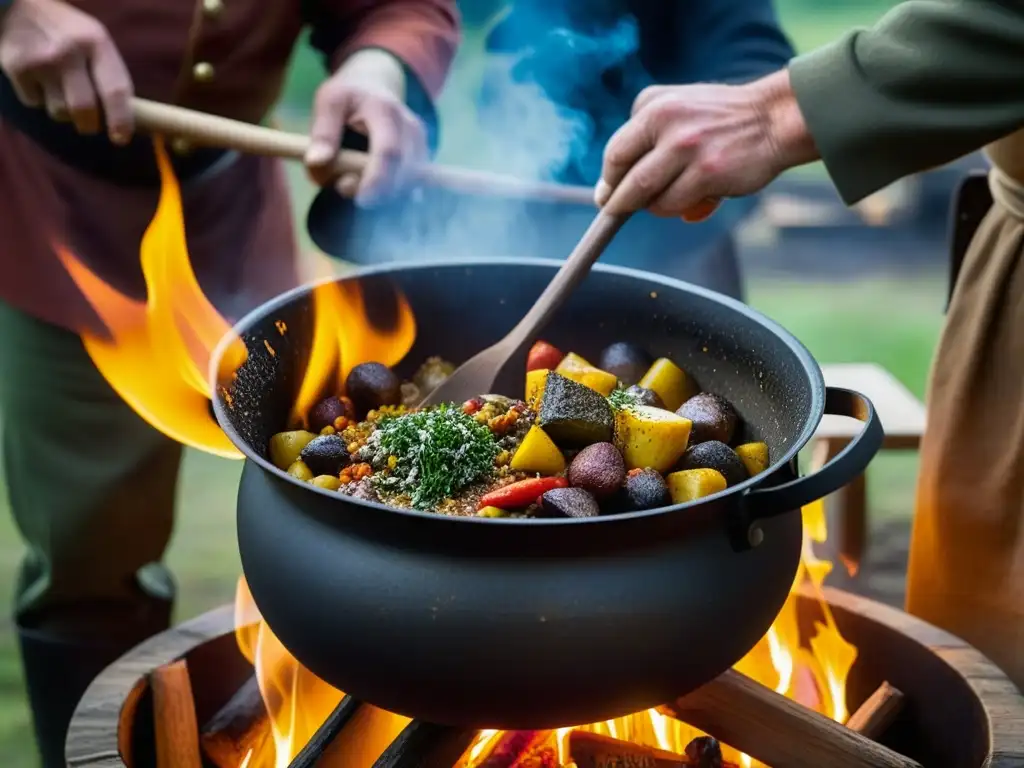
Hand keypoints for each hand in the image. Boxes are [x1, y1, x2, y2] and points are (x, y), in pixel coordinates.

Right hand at [0, 0, 133, 143]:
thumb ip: (108, 72)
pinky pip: (34, 103)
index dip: (121, 120)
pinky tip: (38, 79)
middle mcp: (70, 51)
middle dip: (89, 125)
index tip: (121, 138)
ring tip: (59, 90)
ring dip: (63, 111)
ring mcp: (41, 60)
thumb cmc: (65, 29)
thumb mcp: (94, 39)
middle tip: (89, 124)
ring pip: (60, 112)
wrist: (15, 6)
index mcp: (97, 42)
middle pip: (85, 110)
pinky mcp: (16, 68)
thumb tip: (128, 116)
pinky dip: (38, 98)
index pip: (116, 90)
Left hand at [304, 49, 426, 205]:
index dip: (377, 180)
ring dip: (377, 192)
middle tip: (341, 186)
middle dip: (374, 192)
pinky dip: (386, 191)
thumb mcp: (328, 103)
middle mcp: (410, 128)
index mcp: (385, 111)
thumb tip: (316, 162)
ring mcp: (420, 144)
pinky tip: (369, 182)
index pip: (389, 152)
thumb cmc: (348, 96)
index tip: (361, 200)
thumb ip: (322, 132)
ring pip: (406, 184)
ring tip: (350, 177)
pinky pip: (408, 185)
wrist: (375, 83)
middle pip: (402, 175)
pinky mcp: (422, 157)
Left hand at [594, 70, 817, 219]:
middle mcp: (666, 121)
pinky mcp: (706, 172)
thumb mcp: (679, 109)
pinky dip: (675, 210)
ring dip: (653, 206)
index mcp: (653, 105)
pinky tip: (693, 203)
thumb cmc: (724, 121)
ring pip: (646, 195)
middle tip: (618, 211)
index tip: (607, 195)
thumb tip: (615, 191)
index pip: (616, 152)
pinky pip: (673, 204)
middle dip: (619, 201)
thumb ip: (649, 139)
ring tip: (672, 199)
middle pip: (624, 177)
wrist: (774, 118)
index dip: (609, 179)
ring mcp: (686, 147)